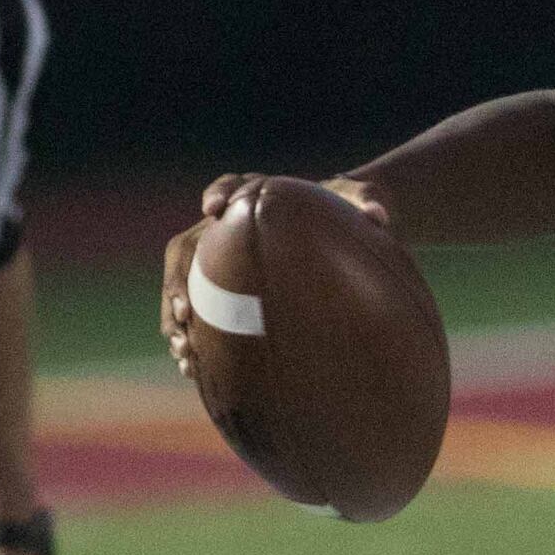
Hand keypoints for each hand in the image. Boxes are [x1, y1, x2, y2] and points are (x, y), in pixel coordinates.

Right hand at [161, 177, 395, 365]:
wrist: (344, 234)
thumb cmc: (350, 211)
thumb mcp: (364, 202)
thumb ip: (367, 203)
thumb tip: (379, 217)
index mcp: (257, 197)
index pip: (229, 187)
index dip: (217, 194)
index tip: (212, 209)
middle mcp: (229, 229)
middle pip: (188, 248)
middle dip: (178, 280)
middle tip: (183, 311)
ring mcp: (222, 262)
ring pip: (183, 285)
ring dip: (175, 317)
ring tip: (182, 350)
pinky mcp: (225, 293)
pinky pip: (198, 316)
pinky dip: (193, 339)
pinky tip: (194, 367)